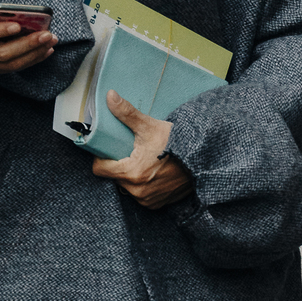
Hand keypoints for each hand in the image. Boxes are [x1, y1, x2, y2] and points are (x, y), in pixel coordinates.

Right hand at [0, 3, 55, 79]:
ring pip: (9, 65)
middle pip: (2, 53)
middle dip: (28, 45)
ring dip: (32, 55)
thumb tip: (5, 12)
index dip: (0, 32)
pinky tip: (42, 53)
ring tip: (50, 43)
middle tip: (47, 34)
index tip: (17, 25)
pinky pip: (8, 69)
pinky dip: (27, 61)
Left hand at [91, 91, 193, 209]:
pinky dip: (143, 186)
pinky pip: (141, 196)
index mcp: (131, 173)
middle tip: (128, 152)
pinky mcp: (157, 204)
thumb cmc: (177, 143)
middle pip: (114, 178)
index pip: (100, 170)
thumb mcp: (150, 126)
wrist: (202, 159)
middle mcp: (137, 191)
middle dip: (118, 166)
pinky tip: (152, 173)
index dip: (101, 158)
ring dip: (130, 177)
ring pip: (127, 187)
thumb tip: (110, 96)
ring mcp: (147, 200)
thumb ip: (126, 113)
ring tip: (142, 162)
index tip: (108, 150)